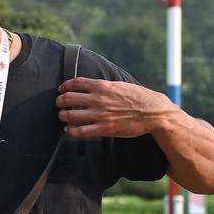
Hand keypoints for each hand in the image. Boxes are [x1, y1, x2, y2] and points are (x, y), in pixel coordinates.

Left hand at [56, 77, 172, 138]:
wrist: (153, 112)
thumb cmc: (137, 97)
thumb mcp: (119, 84)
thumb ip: (102, 85)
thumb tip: (87, 84)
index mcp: (102, 86)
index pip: (75, 82)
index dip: (64, 86)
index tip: (61, 89)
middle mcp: (98, 99)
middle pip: (68, 98)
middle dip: (60, 101)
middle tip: (59, 104)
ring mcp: (101, 114)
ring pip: (70, 115)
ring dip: (63, 116)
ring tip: (63, 117)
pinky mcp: (105, 128)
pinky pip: (81, 131)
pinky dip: (71, 131)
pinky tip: (69, 130)